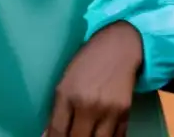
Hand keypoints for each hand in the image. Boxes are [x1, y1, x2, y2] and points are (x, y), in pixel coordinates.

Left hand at [44, 21, 143, 136]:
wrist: (119, 46)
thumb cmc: (88, 62)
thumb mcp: (65, 82)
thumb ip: (57, 111)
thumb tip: (48, 136)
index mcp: (68, 95)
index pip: (58, 132)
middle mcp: (88, 105)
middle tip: (73, 135)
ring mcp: (109, 109)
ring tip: (86, 134)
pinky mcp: (125, 110)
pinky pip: (117, 135)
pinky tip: (100, 135)